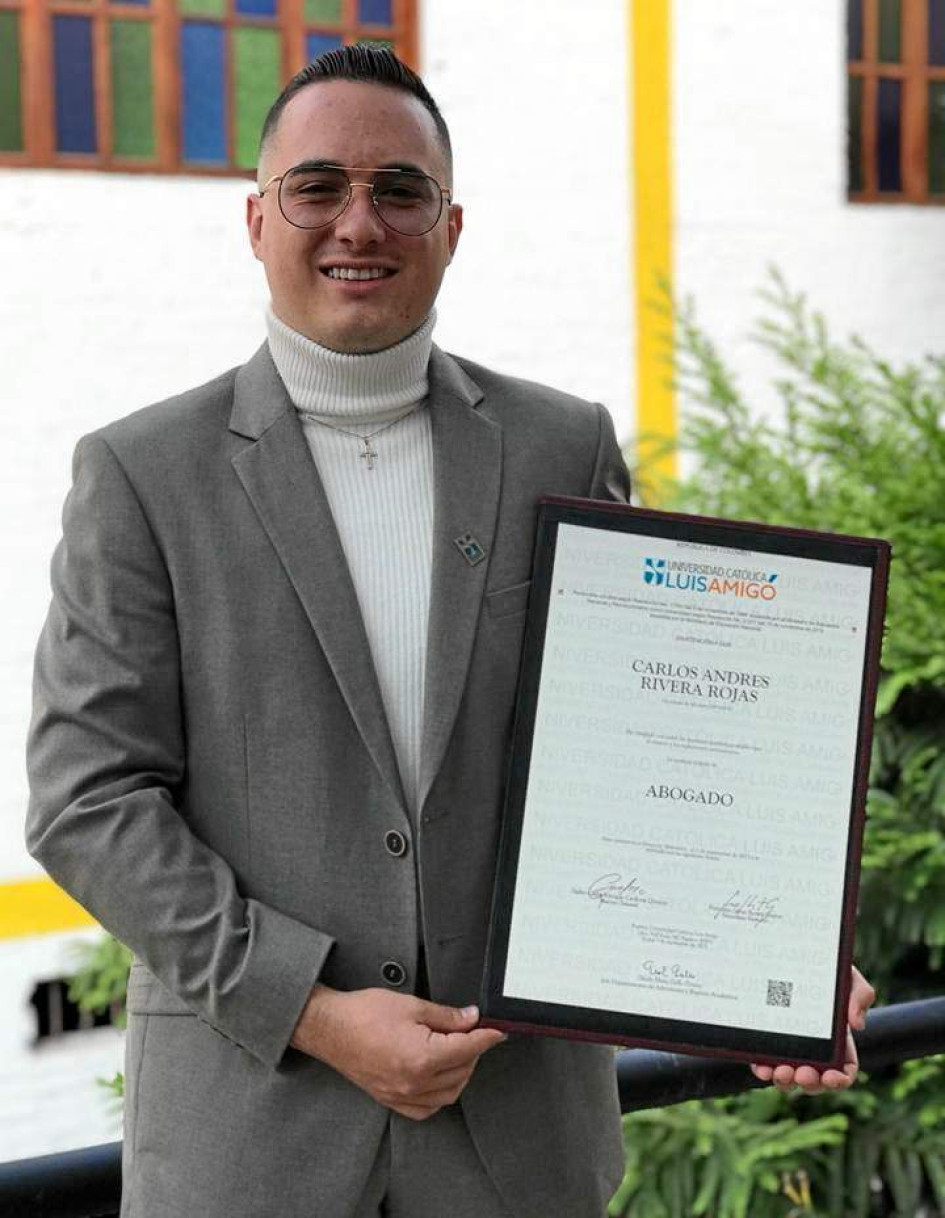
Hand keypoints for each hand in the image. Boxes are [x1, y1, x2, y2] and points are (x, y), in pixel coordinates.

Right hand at [291, 986, 505, 1119]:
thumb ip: (445, 1016)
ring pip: (448, 1094)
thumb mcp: (411, 1005)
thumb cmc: (364, 1013)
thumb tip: (470, 1018)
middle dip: (473, 1052)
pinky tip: (440, 1076)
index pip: (468, 1049)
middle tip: (474, 1032)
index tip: (498, 1030)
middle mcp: (414, 1083)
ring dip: (460, 1073)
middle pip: (461, 1072)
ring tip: (459, 1050)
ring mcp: (402, 1095)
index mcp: (422, 1057)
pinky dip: (440, 1095)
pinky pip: (426, 1108)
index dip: (487, 1037)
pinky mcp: (391, 1099)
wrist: (329, 1028)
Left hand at [749, 965, 875, 1093]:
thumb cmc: (825, 967)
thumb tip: (857, 1024)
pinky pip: (763, 1062)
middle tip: (803, 1074)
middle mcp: (814, 1047)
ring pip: (789, 1076)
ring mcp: (789, 1045)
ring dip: (786, 1082)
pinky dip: (762, 1069)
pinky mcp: (766, 1039)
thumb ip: (861, 994)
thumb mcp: (847, 975)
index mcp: (838, 1039)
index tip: (832, 1077)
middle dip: (810, 1083)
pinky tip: (760, 1067)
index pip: (844, 1069)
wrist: (790, 950)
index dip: (840, 1080)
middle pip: (815, 1079)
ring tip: (781, 1072)